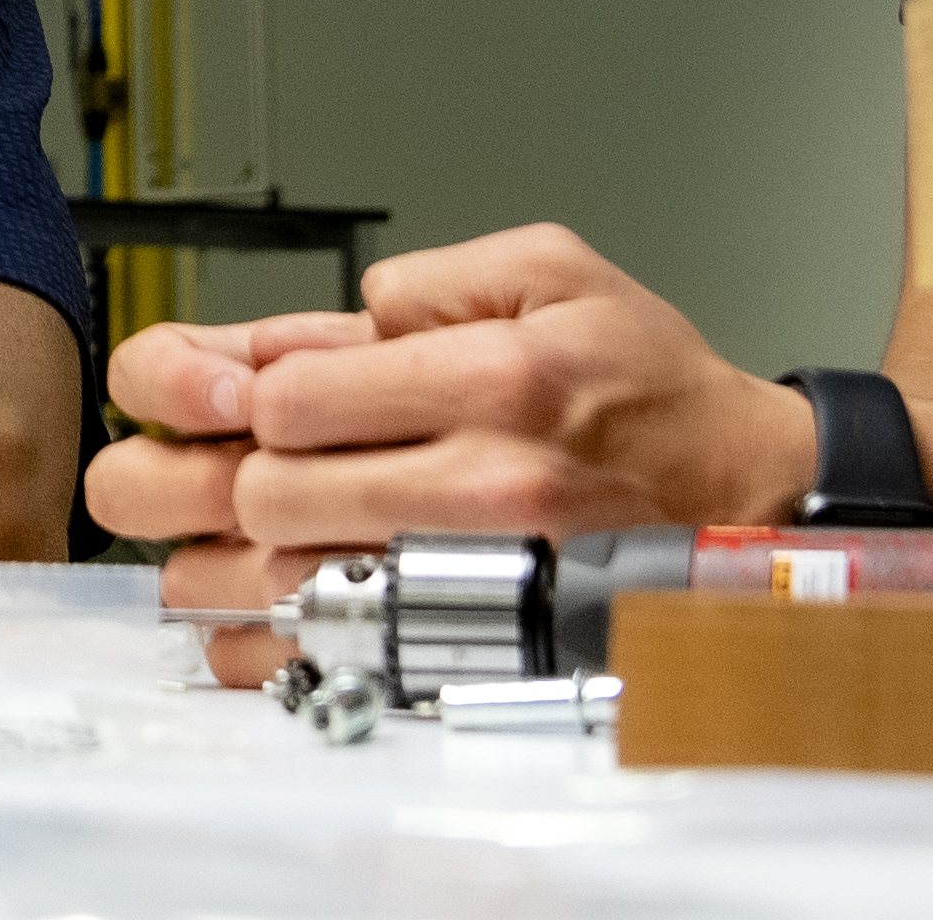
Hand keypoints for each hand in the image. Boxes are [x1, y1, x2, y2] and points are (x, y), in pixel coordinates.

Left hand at [85, 225, 807, 593]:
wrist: (742, 492)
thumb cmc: (645, 385)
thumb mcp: (556, 271)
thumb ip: (432, 279)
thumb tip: (341, 314)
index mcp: (489, 376)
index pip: (287, 394)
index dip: (222, 390)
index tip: (215, 393)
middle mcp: (474, 484)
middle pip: (257, 490)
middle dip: (199, 470)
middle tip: (190, 459)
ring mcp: (466, 575)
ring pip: (268, 581)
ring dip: (211, 555)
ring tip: (218, 527)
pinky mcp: (462, 644)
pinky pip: (313, 661)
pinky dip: (255, 637)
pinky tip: (259, 599)